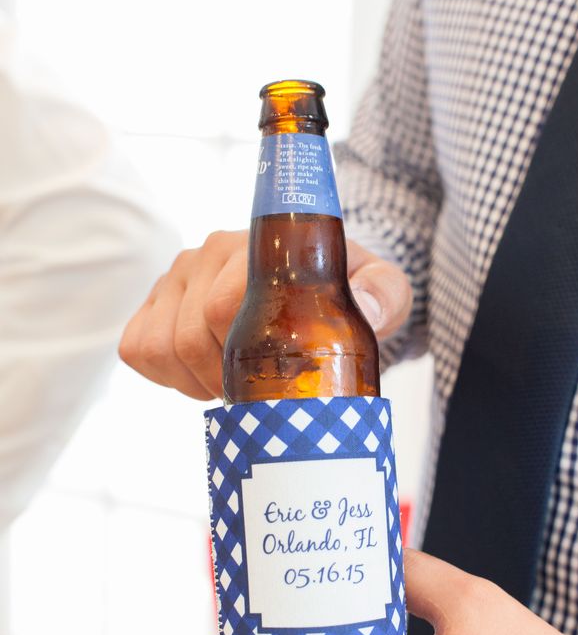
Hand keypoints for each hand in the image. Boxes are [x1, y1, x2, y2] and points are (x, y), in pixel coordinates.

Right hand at [118, 230, 411, 398]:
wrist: (320, 288)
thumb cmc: (345, 294)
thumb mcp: (381, 291)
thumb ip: (383, 295)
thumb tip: (366, 309)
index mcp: (255, 247)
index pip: (221, 307)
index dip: (240, 358)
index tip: (272, 377)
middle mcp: (207, 254)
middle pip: (187, 336)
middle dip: (221, 377)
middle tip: (255, 387)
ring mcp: (175, 277)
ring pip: (158, 347)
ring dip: (193, 380)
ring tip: (232, 380)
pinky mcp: (153, 303)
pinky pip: (136, 350)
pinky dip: (167, 377)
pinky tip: (203, 375)